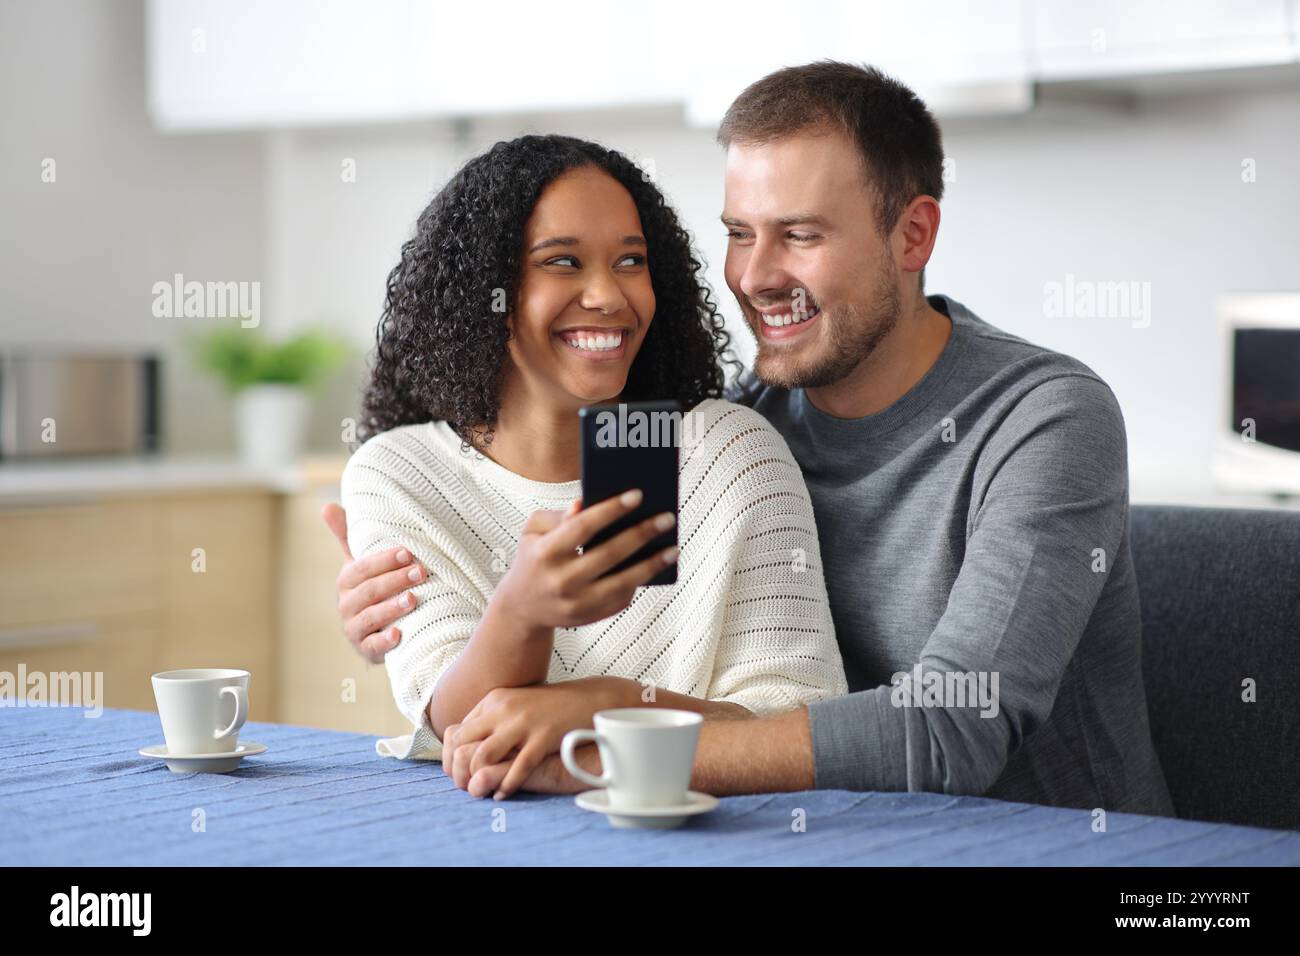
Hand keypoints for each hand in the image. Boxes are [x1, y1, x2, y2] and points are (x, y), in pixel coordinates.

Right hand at [322, 502, 424, 663]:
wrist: (377, 630)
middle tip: (420, 572)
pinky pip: (373, 646)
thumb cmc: (372, 590)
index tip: (407, 552)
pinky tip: (399, 634)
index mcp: (346, 582)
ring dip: (392, 607)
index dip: (382, 560)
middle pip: (369, 591)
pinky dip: (385, 640)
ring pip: (371, 617)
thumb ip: (347, 537)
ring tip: (414, 599)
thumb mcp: (360, 564)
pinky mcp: (366, 650)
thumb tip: (326, 506)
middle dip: (394, 580)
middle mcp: (346, 605)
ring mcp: (355, 629)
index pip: (361, 569)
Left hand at [442, 677, 630, 797]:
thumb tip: (468, 743)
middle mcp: (503, 709)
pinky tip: (504, 794)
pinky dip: (507, 784)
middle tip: (464, 787)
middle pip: (464, 743)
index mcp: (494, 700)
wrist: (588, 697)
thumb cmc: (551, 707)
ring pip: (484, 755)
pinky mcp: (543, 737)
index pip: (458, 731)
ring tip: (482, 791)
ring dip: (478, 778)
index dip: (452, 756)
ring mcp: (523, 722)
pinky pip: (518, 767)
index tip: (457, 773)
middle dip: (459, 770)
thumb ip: (493, 719)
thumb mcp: (516, 704)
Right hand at [491, 490, 677, 633]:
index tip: (638, 495)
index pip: (582, 527)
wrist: (522, 607)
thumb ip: (558, 516)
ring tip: (673, 549)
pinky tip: (655, 566)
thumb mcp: (533, 532)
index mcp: (545, 553)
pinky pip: (621, 598)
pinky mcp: (589, 617)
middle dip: (641, 534)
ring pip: (622, 582)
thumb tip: (584, 504)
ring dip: (652, 565)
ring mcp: (576, 603)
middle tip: (667, 519)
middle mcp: (561, 580)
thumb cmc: (533, 557)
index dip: (611, 510)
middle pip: (609, 554)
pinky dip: (640, 581)